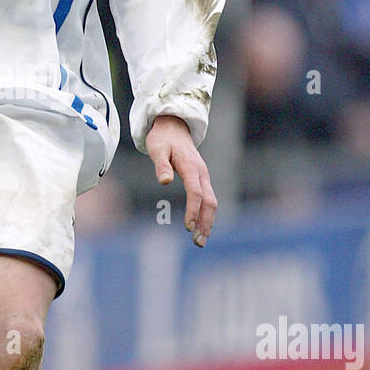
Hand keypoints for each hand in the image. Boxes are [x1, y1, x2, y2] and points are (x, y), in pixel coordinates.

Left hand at [146, 113, 216, 246]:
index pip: (196, 192)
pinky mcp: (202, 179)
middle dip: (205, 222)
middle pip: (210, 201)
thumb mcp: (157, 149)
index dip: (193, 210)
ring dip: (208, 221)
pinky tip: (202, 227)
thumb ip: (161, 165)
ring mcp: (204, 176)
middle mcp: (202, 172)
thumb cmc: (162, 139)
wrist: (174, 126)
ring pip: (212, 201)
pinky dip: (207, 214)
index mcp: (191, 167)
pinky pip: (209, 198)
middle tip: (198, 242)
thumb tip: (164, 181)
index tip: (188, 227)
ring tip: (200, 240)